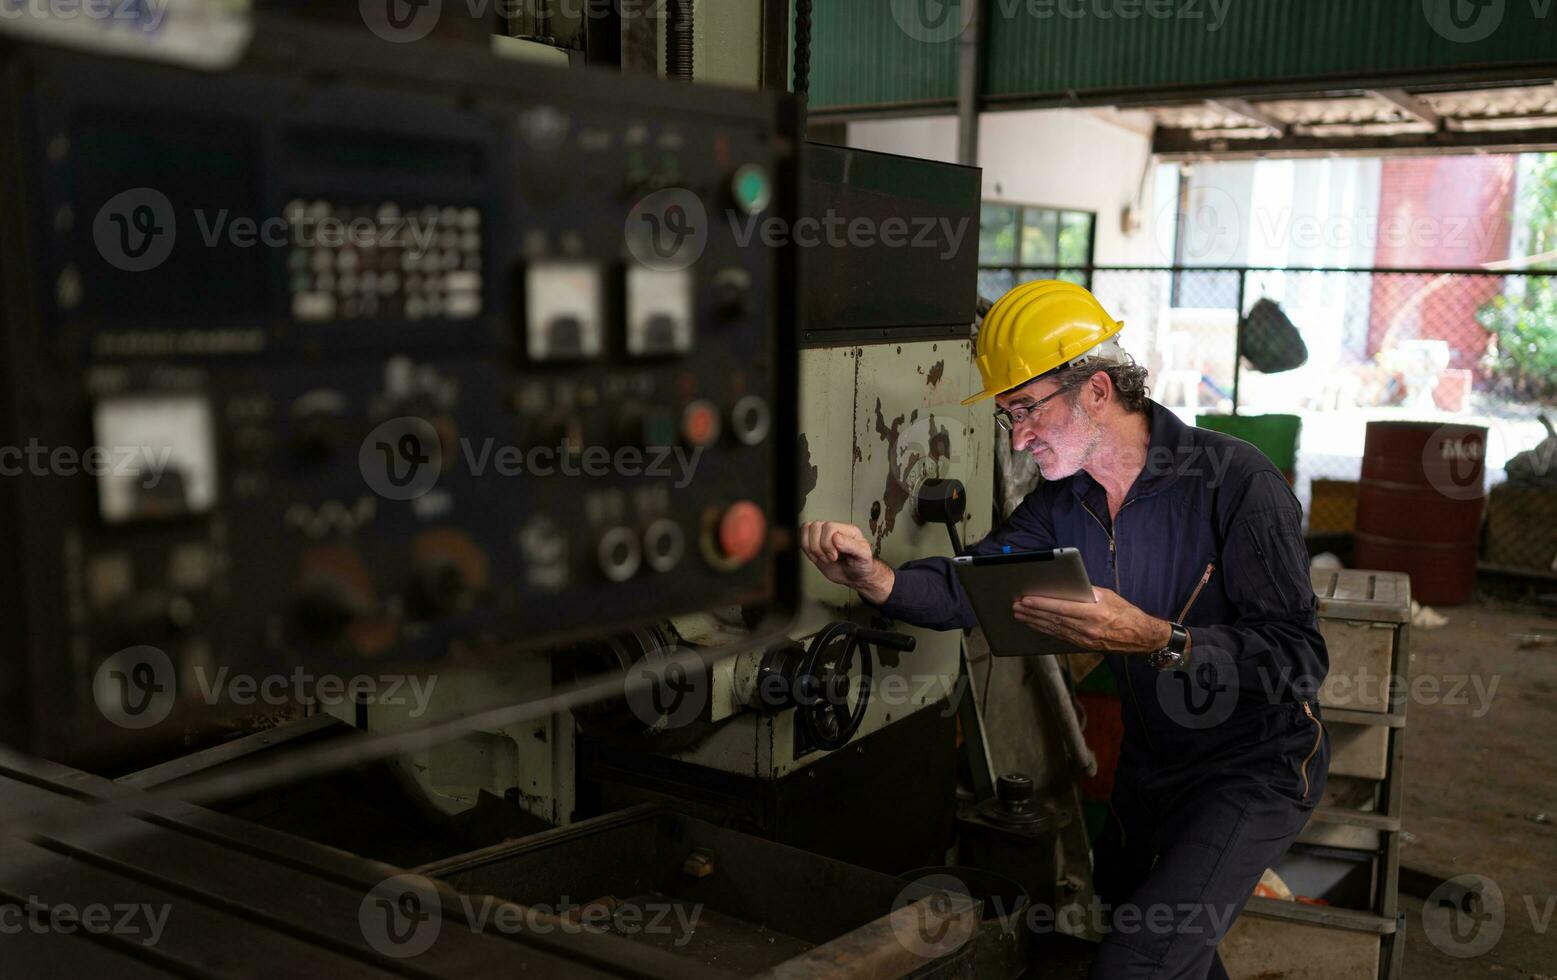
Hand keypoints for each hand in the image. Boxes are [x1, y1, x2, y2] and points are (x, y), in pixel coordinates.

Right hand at [799, 521, 893, 603]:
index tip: (835, 556)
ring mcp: (823, 537)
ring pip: (806, 529)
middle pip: (816, 527)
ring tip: (823, 557)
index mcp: (847, 530)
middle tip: (831, 558)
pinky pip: (802, 538)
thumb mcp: (863, 555)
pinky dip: (806, 550)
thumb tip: (836, 537)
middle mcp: (834, 531)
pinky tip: (817, 557)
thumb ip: (851, 545)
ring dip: (812, 548)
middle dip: (820, 547)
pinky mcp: (815, 544)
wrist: (855, 576)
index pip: (829, 526)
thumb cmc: (861, 565)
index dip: (828, 543)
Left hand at [1012, 586, 1171, 654]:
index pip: (1061, 608)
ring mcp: (1083, 639)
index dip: (1041, 604)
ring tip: (1019, 615)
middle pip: (1053, 619)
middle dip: (1032, 613)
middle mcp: (1086, 628)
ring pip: (1053, 629)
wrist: (1140, 637)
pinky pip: (1059, 637)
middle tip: (1016, 606)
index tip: (1026, 599)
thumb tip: (1068, 585)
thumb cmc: (1125, 613)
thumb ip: (1087, 591)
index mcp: (1093, 613)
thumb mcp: (1108, 596)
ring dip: (1034, 622)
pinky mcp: (1082, 645)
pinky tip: (1034, 625)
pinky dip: (1044, 630)